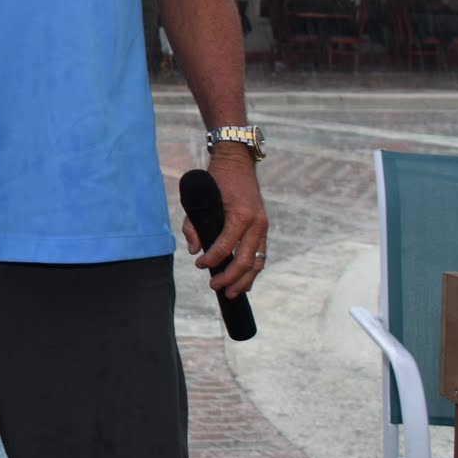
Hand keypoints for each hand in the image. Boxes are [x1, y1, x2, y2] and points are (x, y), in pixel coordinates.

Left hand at [181, 148, 267, 298]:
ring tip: (230, 293)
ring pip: (258, 262)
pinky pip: (261, 255)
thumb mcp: (199, 199)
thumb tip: (194, 250)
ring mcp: (264, 227)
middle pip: (245, 260)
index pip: (225, 246)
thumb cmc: (215, 181)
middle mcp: (257, 223)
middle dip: (229, 277)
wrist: (237, 164)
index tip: (199, 265)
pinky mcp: (264, 229)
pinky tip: (243, 283)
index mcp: (241, 215)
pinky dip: (253, 271)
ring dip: (244, 280)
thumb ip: (193, 225)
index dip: (212, 260)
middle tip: (213, 286)